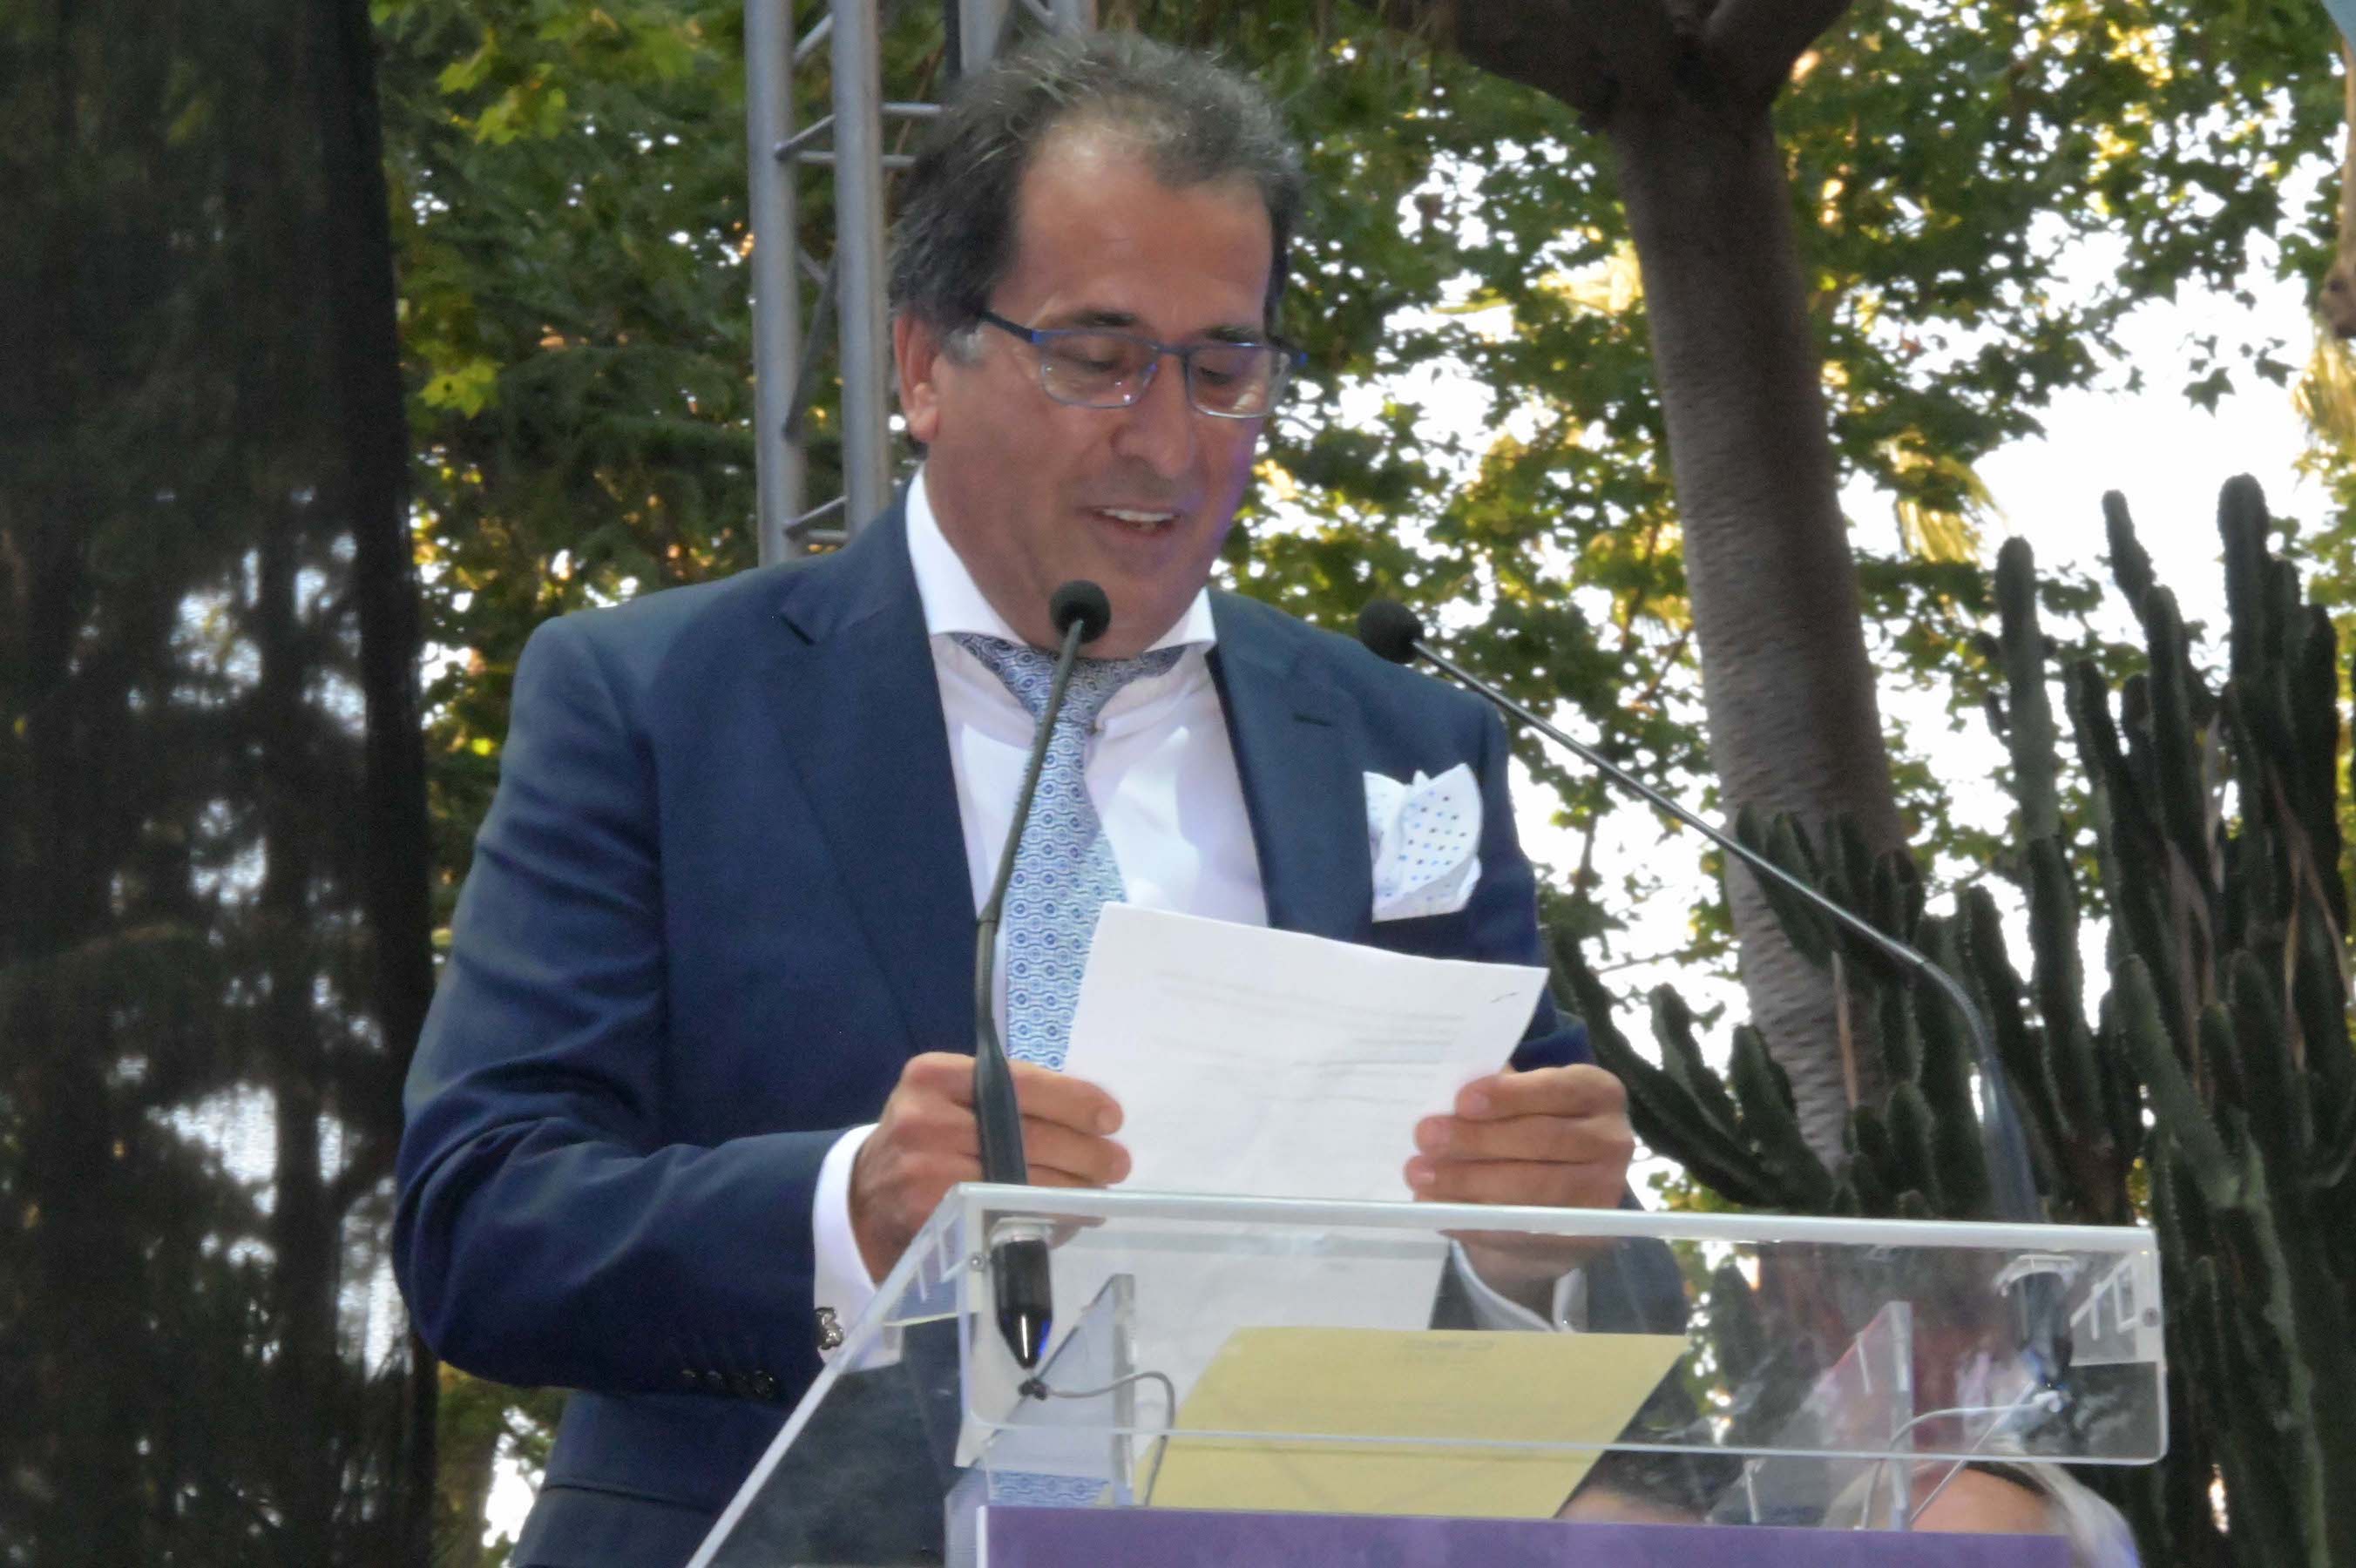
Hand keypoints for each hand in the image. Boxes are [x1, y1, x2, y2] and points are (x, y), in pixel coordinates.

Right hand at [849, 1052, 1127, 1282]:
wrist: (865, 1197)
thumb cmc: (927, 1139)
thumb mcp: (949, 1101)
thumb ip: (1005, 1099)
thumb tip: (1091, 1121)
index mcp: (933, 1076)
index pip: (1017, 1081)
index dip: (1072, 1100)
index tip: (1111, 1117)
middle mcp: (924, 1118)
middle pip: (1024, 1133)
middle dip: (1084, 1151)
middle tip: (1117, 1163)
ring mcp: (924, 1169)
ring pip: (1020, 1179)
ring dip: (1072, 1189)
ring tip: (1101, 1192)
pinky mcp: (931, 1215)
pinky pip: (1004, 1214)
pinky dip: (1045, 1218)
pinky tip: (1069, 1218)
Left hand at [1404, 1064, 1634, 1303]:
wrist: (1557, 1200)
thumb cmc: (1529, 1130)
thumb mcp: (1521, 1101)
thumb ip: (1493, 1093)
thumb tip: (1440, 1094)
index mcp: (1597, 1092)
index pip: (1557, 1089)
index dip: (1510, 1095)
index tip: (1461, 1100)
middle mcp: (1612, 1140)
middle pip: (1542, 1139)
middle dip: (1478, 1140)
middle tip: (1426, 1137)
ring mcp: (1605, 1192)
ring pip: (1532, 1188)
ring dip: (1469, 1182)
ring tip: (1420, 1175)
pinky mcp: (1586, 1236)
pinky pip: (1522, 1228)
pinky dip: (1473, 1219)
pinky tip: (1436, 1208)